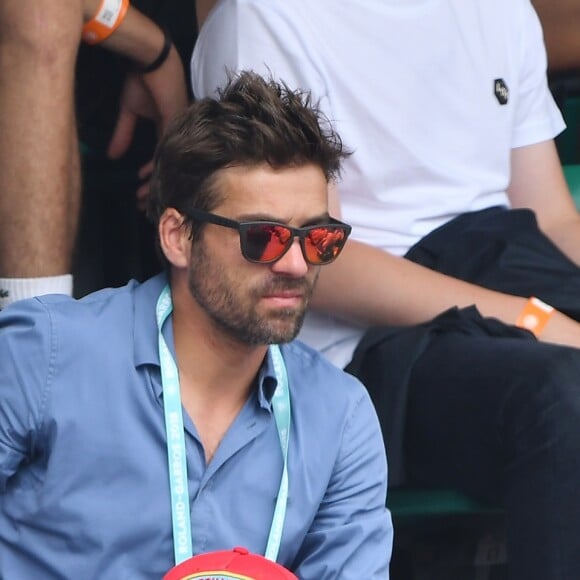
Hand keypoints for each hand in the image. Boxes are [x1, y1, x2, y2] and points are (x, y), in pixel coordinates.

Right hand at [107, 44, 187, 208]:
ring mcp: (177, 133)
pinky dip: (155, 166)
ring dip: (152, 183)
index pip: (159, 162)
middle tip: (141, 206)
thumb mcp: (129, 112)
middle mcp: (174, 137)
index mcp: (167, 133)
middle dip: (152, 189)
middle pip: (165, 169)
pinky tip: (145, 178)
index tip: (139, 193)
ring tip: (141, 198)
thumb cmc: (142, 81)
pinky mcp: (175, 126)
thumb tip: (111, 156)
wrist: (150, 61)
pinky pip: (165, 152)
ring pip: (166, 165)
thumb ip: (123, 134)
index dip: (149, 179)